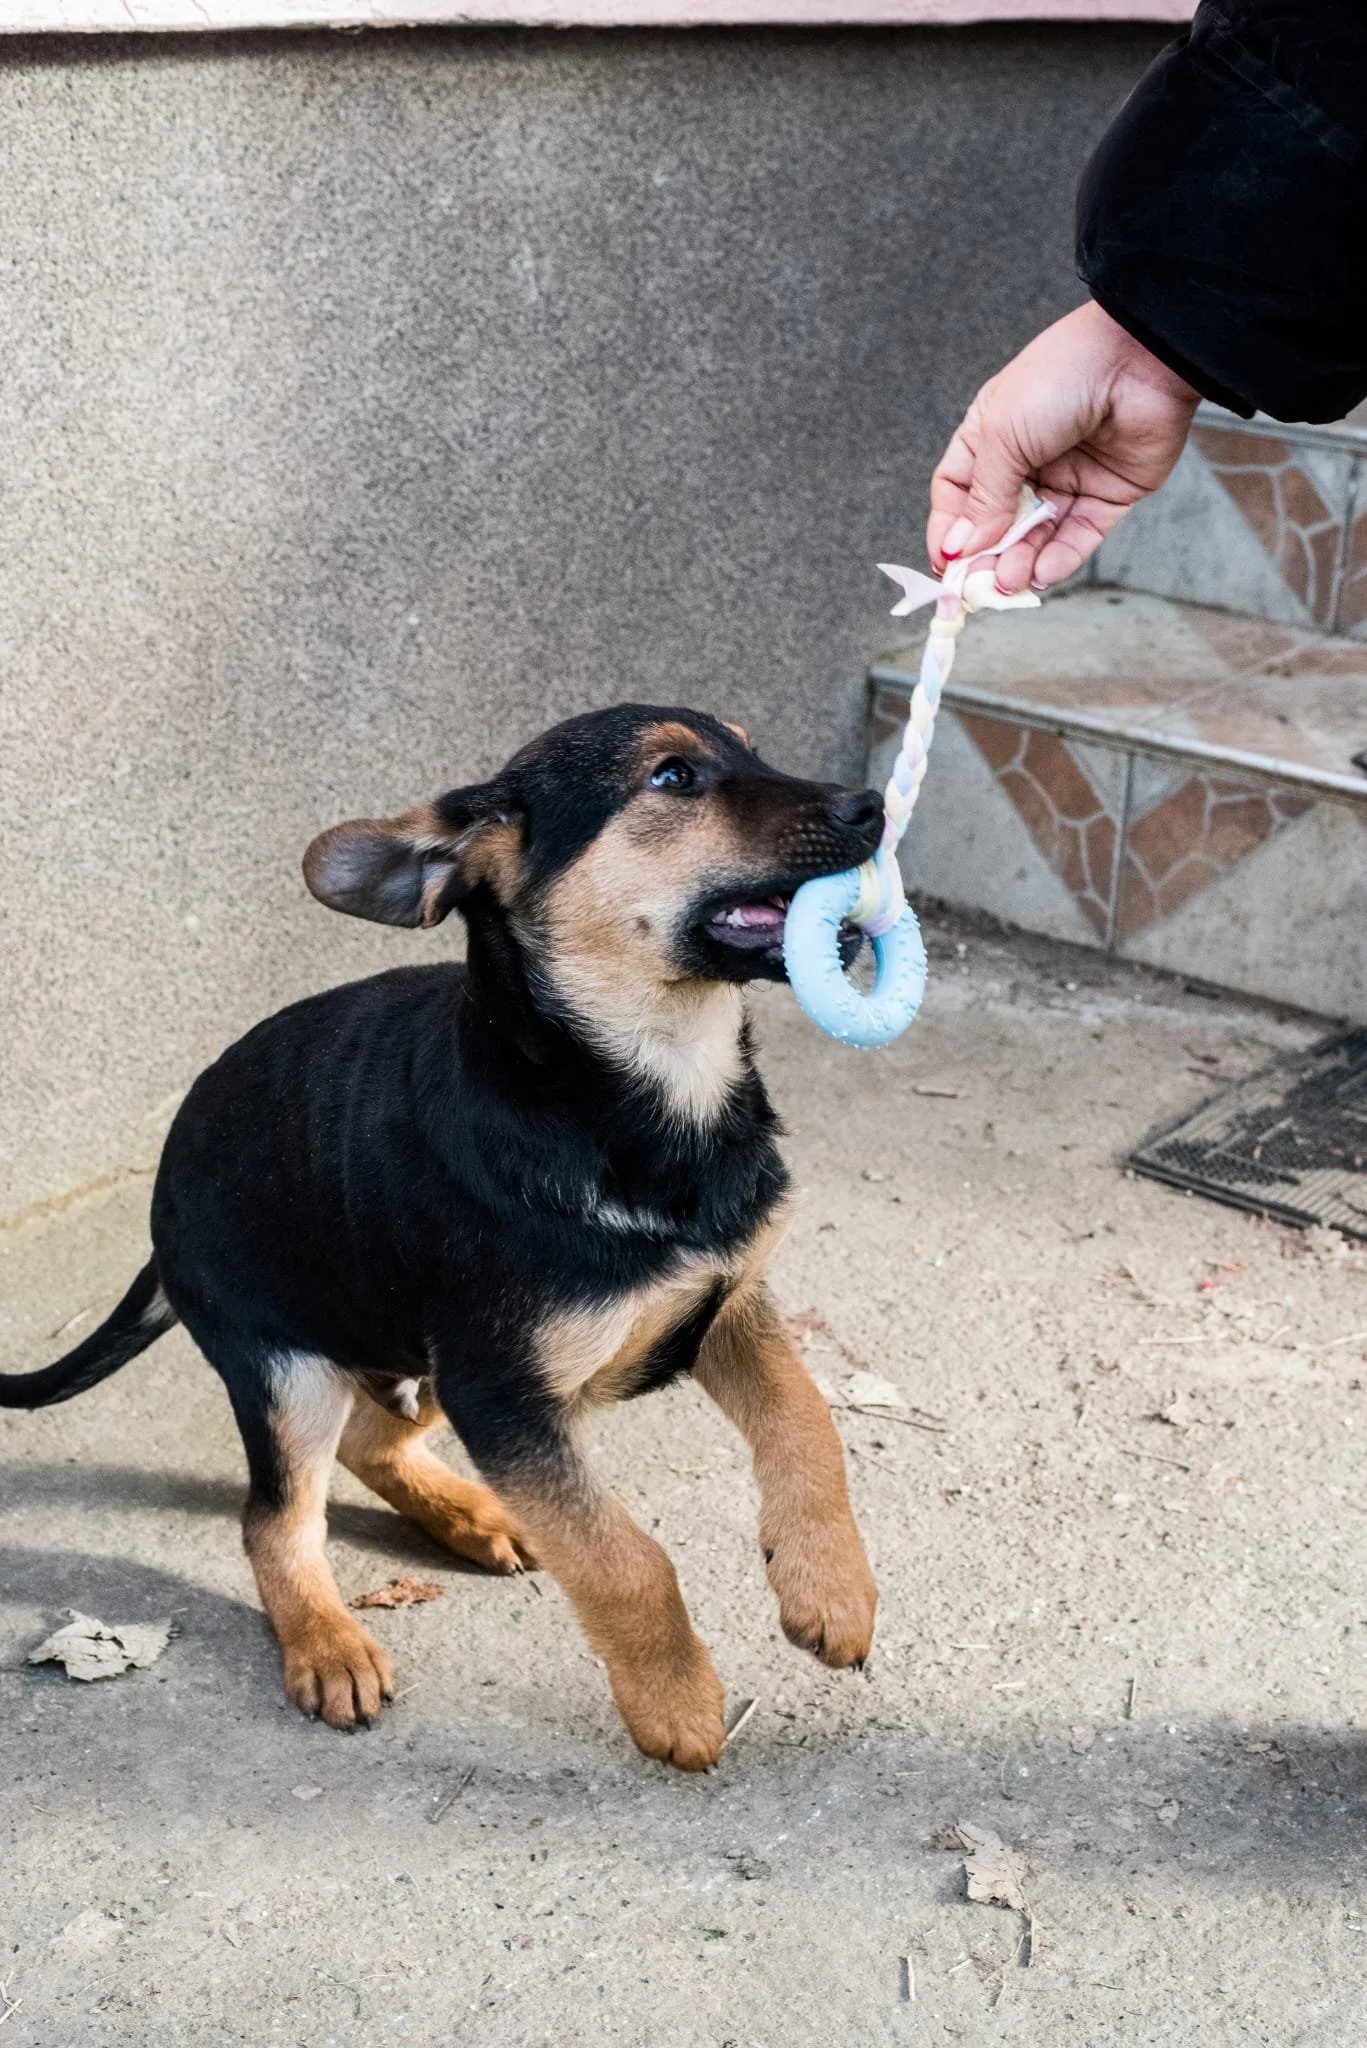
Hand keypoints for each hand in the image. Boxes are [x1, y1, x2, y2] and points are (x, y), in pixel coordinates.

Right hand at [926, 301, 1199, 592]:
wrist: (1140, 358)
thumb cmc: (1061, 376)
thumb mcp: (1003, 436)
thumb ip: (983, 499)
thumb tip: (960, 550)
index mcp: (991, 436)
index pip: (957, 494)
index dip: (948, 531)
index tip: (943, 565)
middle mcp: (1027, 460)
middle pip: (995, 524)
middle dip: (985, 557)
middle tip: (976, 587)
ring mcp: (1068, 479)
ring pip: (1036, 537)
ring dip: (1020, 563)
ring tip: (1008, 583)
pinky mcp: (1108, 496)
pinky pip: (1078, 537)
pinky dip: (1059, 559)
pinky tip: (1041, 574)